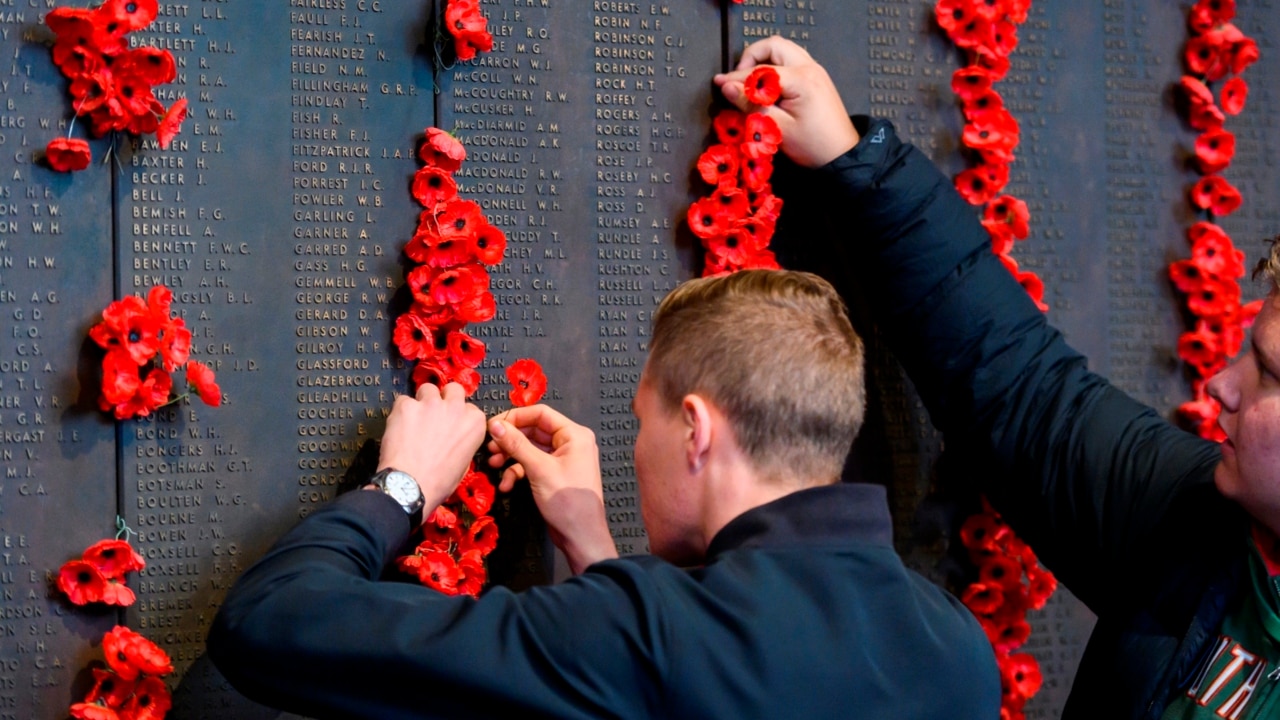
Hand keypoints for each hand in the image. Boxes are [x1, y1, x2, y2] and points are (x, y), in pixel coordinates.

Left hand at [377, 383, 486, 510]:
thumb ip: (462, 441)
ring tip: (414, 418)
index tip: (450, 426)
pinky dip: (401, 412)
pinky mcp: (406, 406)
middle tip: (435, 413)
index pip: (470, 408)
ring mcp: (430, 404)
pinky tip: (398, 427)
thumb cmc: (440, 482)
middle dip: (445, 398)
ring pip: (427, 389)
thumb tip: (451, 437)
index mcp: (474, 423)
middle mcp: (456, 408)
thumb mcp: (463, 463)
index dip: (458, 416)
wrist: (410, 486)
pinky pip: (403, 401)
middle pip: (453, 389)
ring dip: (422, 400)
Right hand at [486, 405, 617, 572]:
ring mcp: (562, 460)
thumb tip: (494, 424)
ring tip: (493, 465)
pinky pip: (532, 466)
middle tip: (490, 449)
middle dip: (510, 441)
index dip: (515, 417)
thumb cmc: (567, 501)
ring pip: (530, 450)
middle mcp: (570, 443)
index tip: (493, 426)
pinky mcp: (554, 476)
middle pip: (533, 431)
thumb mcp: (539, 469)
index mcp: (574, 434)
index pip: (541, 414)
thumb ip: (516, 444)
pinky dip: (518, 473)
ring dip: (511, 457)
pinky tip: (506, 485)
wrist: (581, 536)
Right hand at [714, 36, 859, 167]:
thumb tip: (726, 87)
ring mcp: (815, 70)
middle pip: (773, 45)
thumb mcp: (777, 128)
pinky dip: (775, 66)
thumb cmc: (811, 145)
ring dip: (763, 59)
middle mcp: (810, 67)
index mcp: (801, 79)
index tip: (719, 85)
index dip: (737, 77)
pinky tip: (767, 86)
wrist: (841, 155)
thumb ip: (751, 104)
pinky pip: (791, 60)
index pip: (761, 70)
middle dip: (751, 57)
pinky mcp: (815, 77)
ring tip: (750, 81)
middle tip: (738, 79)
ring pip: (783, 50)